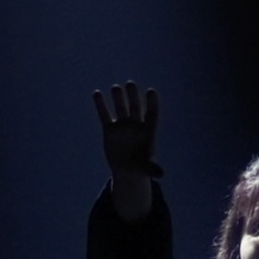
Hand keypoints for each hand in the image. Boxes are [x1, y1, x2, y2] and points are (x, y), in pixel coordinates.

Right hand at [93, 80, 161, 219]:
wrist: (127, 170)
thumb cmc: (141, 168)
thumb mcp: (147, 169)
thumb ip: (152, 169)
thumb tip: (161, 175)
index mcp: (149, 132)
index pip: (152, 114)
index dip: (152, 104)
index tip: (151, 91)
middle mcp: (136, 126)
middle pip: (136, 108)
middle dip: (133, 96)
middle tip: (130, 83)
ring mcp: (122, 126)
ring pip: (120, 108)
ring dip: (118, 98)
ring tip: (115, 87)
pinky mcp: (109, 129)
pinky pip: (105, 115)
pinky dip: (101, 105)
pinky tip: (97, 94)